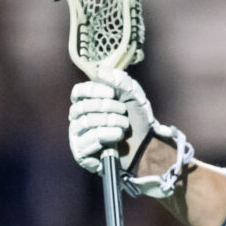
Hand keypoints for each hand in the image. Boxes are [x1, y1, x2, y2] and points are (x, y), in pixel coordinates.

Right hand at [69, 68, 191, 197]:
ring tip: (124, 126)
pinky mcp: (82, 154)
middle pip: (81, 107)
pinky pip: (85, 141)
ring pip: (84, 123)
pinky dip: (105, 137)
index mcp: (89, 104)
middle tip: (123, 112)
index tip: (111, 93)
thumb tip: (99, 72)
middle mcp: (80, 120)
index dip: (93, 90)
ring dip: (108, 122)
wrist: (147, 147)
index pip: (78, 92)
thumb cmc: (139, 122)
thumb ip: (119, 81)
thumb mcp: (133, 96)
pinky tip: (117, 138)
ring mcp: (79, 137)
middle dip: (105, 107)